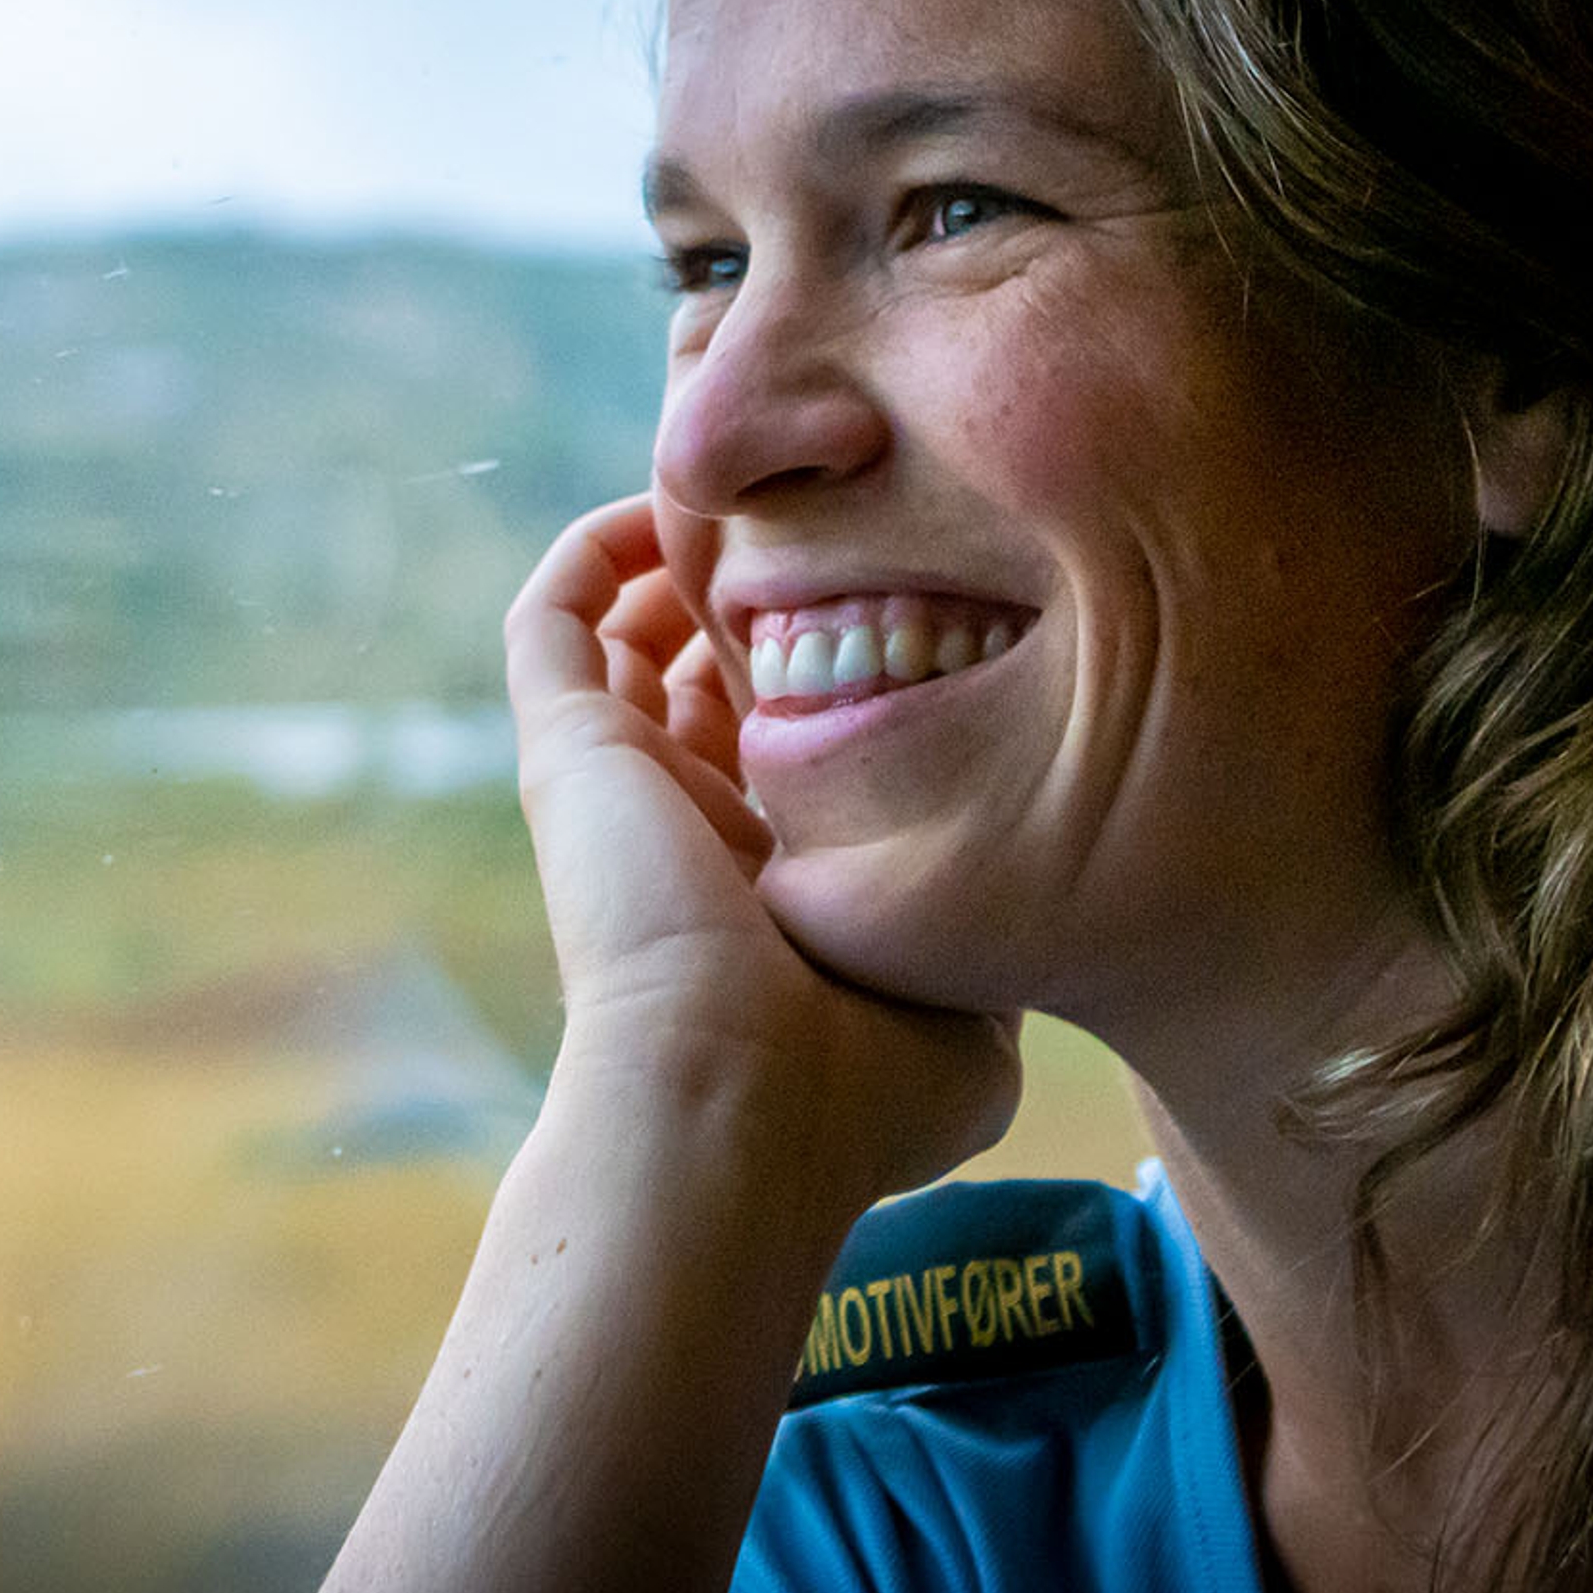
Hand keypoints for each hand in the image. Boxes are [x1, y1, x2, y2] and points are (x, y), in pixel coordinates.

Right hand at [505, 496, 1021, 1217]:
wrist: (737, 1105)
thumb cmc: (857, 1092)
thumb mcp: (969, 1026)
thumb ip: (990, 952)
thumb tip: (1037, 928)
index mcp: (772, 876)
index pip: (788, 741)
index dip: (838, 664)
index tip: (923, 596)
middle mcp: (689, 820)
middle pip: (707, 670)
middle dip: (768, 590)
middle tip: (842, 509)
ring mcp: (618, 781)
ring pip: (627, 628)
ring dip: (686, 554)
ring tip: (760, 486)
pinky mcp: (566, 746)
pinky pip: (555, 614)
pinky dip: (602, 547)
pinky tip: (676, 501)